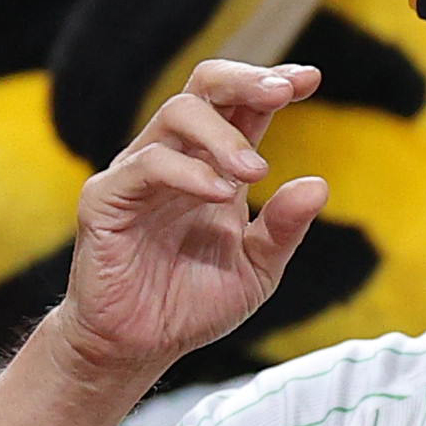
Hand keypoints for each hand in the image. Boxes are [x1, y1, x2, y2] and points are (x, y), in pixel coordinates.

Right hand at [45, 59, 326, 387]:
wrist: (139, 348)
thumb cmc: (191, 303)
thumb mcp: (256, 269)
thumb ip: (284, 229)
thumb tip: (319, 185)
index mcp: (215, 166)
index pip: (242, 105)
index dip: (272, 83)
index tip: (310, 78)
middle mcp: (177, 157)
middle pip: (205, 88)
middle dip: (246, 80)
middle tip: (282, 93)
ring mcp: (138, 173)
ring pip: (176, 113)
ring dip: (224, 134)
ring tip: (257, 171)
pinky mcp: (106, 198)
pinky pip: (146, 165)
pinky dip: (187, 172)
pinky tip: (219, 193)